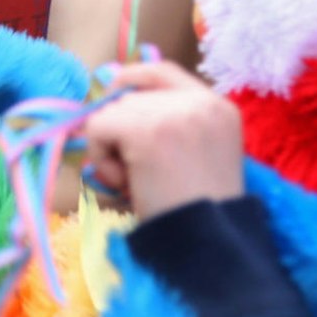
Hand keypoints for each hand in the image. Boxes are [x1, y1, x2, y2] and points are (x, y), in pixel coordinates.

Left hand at [81, 63, 243, 219]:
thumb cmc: (199, 216)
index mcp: (220, 108)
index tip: (114, 97)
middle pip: (131, 97)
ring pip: (111, 113)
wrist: (209, 245)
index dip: (132, 79)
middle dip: (121, 133)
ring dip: (110, 150)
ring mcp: (173, 112)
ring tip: (134, 184)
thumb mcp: (196, 159)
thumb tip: (108, 104)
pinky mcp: (145, 129)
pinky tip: (123, 183)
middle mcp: (200, 102)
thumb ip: (167, 128)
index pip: (164, 71)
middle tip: (136, 176)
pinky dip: (99, 156)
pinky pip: (97, 128)